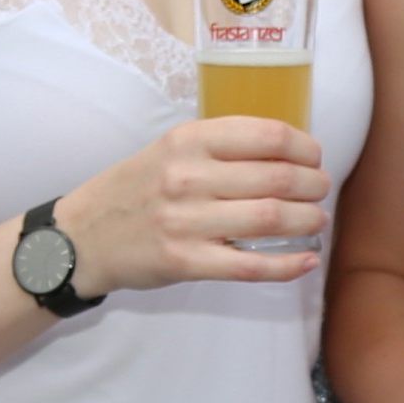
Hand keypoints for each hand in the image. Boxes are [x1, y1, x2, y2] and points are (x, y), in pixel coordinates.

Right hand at [52, 117, 328, 294]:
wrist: (82, 236)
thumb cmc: (135, 189)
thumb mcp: (169, 149)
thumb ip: (219, 147)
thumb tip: (287, 153)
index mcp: (188, 139)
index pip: (267, 136)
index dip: (305, 147)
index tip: (314, 156)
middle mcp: (188, 176)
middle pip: (277, 178)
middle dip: (313, 185)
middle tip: (321, 190)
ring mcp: (186, 221)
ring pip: (270, 219)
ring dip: (307, 221)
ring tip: (317, 221)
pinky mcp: (185, 262)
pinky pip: (249, 265)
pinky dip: (287, 265)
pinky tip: (306, 260)